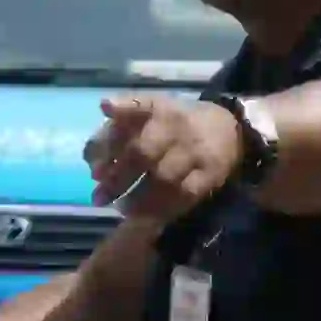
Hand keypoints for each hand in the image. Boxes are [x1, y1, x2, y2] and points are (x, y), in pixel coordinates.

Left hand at [84, 95, 242, 220]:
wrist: (229, 128)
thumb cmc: (175, 125)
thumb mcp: (151, 115)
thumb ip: (119, 130)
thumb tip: (91, 159)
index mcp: (160, 108)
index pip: (140, 103)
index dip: (122, 106)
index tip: (105, 108)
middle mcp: (176, 126)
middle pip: (142, 151)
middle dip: (117, 177)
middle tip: (98, 196)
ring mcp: (194, 151)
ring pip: (162, 178)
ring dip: (137, 197)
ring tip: (120, 209)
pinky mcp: (210, 174)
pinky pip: (183, 196)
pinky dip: (162, 209)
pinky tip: (145, 217)